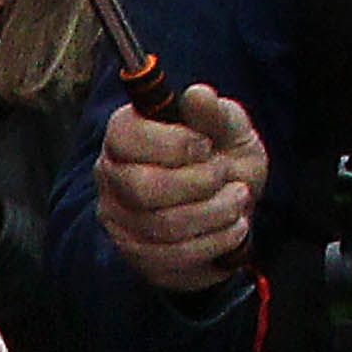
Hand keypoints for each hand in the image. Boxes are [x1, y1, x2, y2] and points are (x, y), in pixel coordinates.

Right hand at [94, 84, 268, 294]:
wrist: (232, 207)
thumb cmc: (222, 157)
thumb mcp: (229, 127)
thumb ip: (214, 112)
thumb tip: (198, 95)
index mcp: (124, 135)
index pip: (126, 137)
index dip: (172, 143)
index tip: (205, 144)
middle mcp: (112, 178)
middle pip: (142, 188)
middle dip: (198, 183)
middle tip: (225, 175)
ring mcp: (121, 221)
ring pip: (164, 226)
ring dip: (215, 213)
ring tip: (239, 199)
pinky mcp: (139, 255)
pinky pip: (175, 256)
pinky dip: (216, 240)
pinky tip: (234, 226)